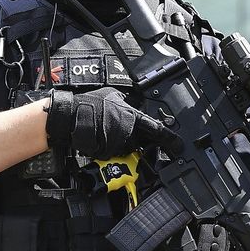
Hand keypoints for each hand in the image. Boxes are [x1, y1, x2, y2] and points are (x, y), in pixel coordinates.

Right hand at [45, 88, 180, 159]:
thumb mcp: (114, 96)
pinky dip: (108, 149)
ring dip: (118, 143)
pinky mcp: (108, 153)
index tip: (178, 146)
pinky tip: (99, 137)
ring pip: (125, 149)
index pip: (156, 129)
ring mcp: (118, 143)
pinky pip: (113, 154)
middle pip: (139, 142)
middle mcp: (128, 131)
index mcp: (132, 116)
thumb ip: (128, 104)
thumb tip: (136, 107)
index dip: (169, 139)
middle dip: (132, 139)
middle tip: (116, 130)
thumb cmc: (89, 105)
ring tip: (103, 131)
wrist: (70, 116)